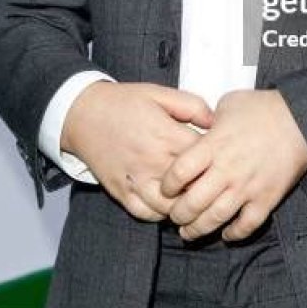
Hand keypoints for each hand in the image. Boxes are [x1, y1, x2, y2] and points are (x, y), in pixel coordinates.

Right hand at [61, 81, 212, 221]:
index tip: (222, 157)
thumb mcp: (161, 93)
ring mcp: (136, 180)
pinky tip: (169, 204)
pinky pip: (146, 214)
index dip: (218, 159)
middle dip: (206, 186)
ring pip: (170, 207)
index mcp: (166, 135)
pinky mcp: (122, 192)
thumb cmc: (124, 102)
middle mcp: (153, 161)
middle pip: (191, 186)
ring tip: (193, 196)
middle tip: (214, 182)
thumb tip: (215, 122)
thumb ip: (192, 106)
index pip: (204, 157)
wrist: (83, 114)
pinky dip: (161, 213)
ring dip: (184, 204)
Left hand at [160, 89, 306, 241]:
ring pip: (215, 219)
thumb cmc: (264, 108)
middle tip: (175, 215)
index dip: (167, 184)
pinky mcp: (266, 199)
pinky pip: (246, 226)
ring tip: (189, 232)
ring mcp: (247, 187)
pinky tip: (226, 232)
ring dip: (198, 230)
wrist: (301, 120)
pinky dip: (233, 234)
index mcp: (214, 145)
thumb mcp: (229, 103)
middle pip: (192, 203)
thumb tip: (198, 126)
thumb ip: (208, 118)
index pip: (179, 172)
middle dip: (178, 214)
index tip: (166, 187)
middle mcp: (227, 170)